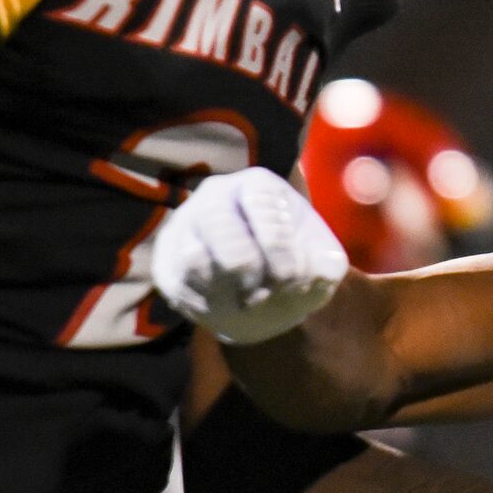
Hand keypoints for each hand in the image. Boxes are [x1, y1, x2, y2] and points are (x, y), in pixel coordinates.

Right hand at [150, 169, 348, 345]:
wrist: (262, 293)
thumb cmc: (292, 264)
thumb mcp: (321, 262)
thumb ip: (326, 266)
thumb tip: (314, 273)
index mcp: (257, 186)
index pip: (261, 204)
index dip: (280, 249)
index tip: (292, 277)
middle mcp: (215, 197)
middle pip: (225, 236)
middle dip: (253, 275)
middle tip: (267, 292)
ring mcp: (185, 228)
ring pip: (195, 259)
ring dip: (228, 291)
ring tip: (248, 300)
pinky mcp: (166, 263)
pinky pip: (179, 286)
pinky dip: (208, 305)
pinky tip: (227, 306)